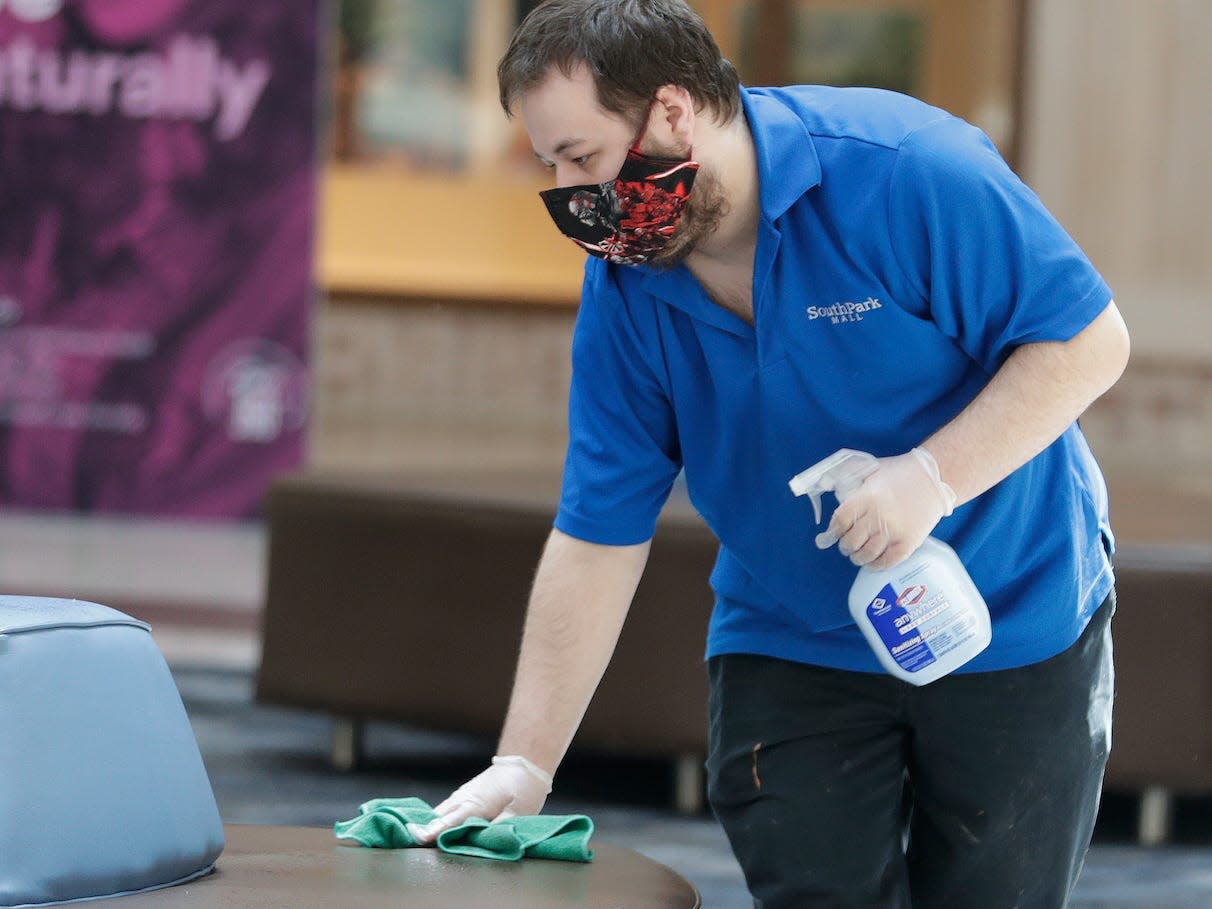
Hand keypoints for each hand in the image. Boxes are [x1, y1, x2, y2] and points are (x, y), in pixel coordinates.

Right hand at [408, 755, 552, 843]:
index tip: (418, 837)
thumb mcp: (520, 809)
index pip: (451, 820)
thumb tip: (486, 837)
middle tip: (409, 839)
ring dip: (430, 821)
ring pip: (442, 809)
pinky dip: (439, 815)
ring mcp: (464, 793)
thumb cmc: (524, 788)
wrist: (524, 763)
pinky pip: (448, 805)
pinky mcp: (467, 793)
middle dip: (425, 827)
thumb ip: (502, 824)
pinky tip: (433, 823)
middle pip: (440, 815)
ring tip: (414, 834)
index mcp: (476, 804)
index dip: (435, 830)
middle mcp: (465, 798)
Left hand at [815, 448, 955, 569]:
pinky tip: (872, 563)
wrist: (935, 478)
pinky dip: (876, 566)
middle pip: (851, 541)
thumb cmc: (900, 472)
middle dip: (845, 545)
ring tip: (857, 554)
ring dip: (857, 557)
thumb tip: (823, 483)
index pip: (840, 521)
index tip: (831, 533)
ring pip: (867, 554)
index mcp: (867, 497)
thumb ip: (845, 474)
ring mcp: (895, 531)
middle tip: (846, 544)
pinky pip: (888, 562)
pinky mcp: (909, 543)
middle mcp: (879, 516)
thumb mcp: (870, 467)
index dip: (833, 530)